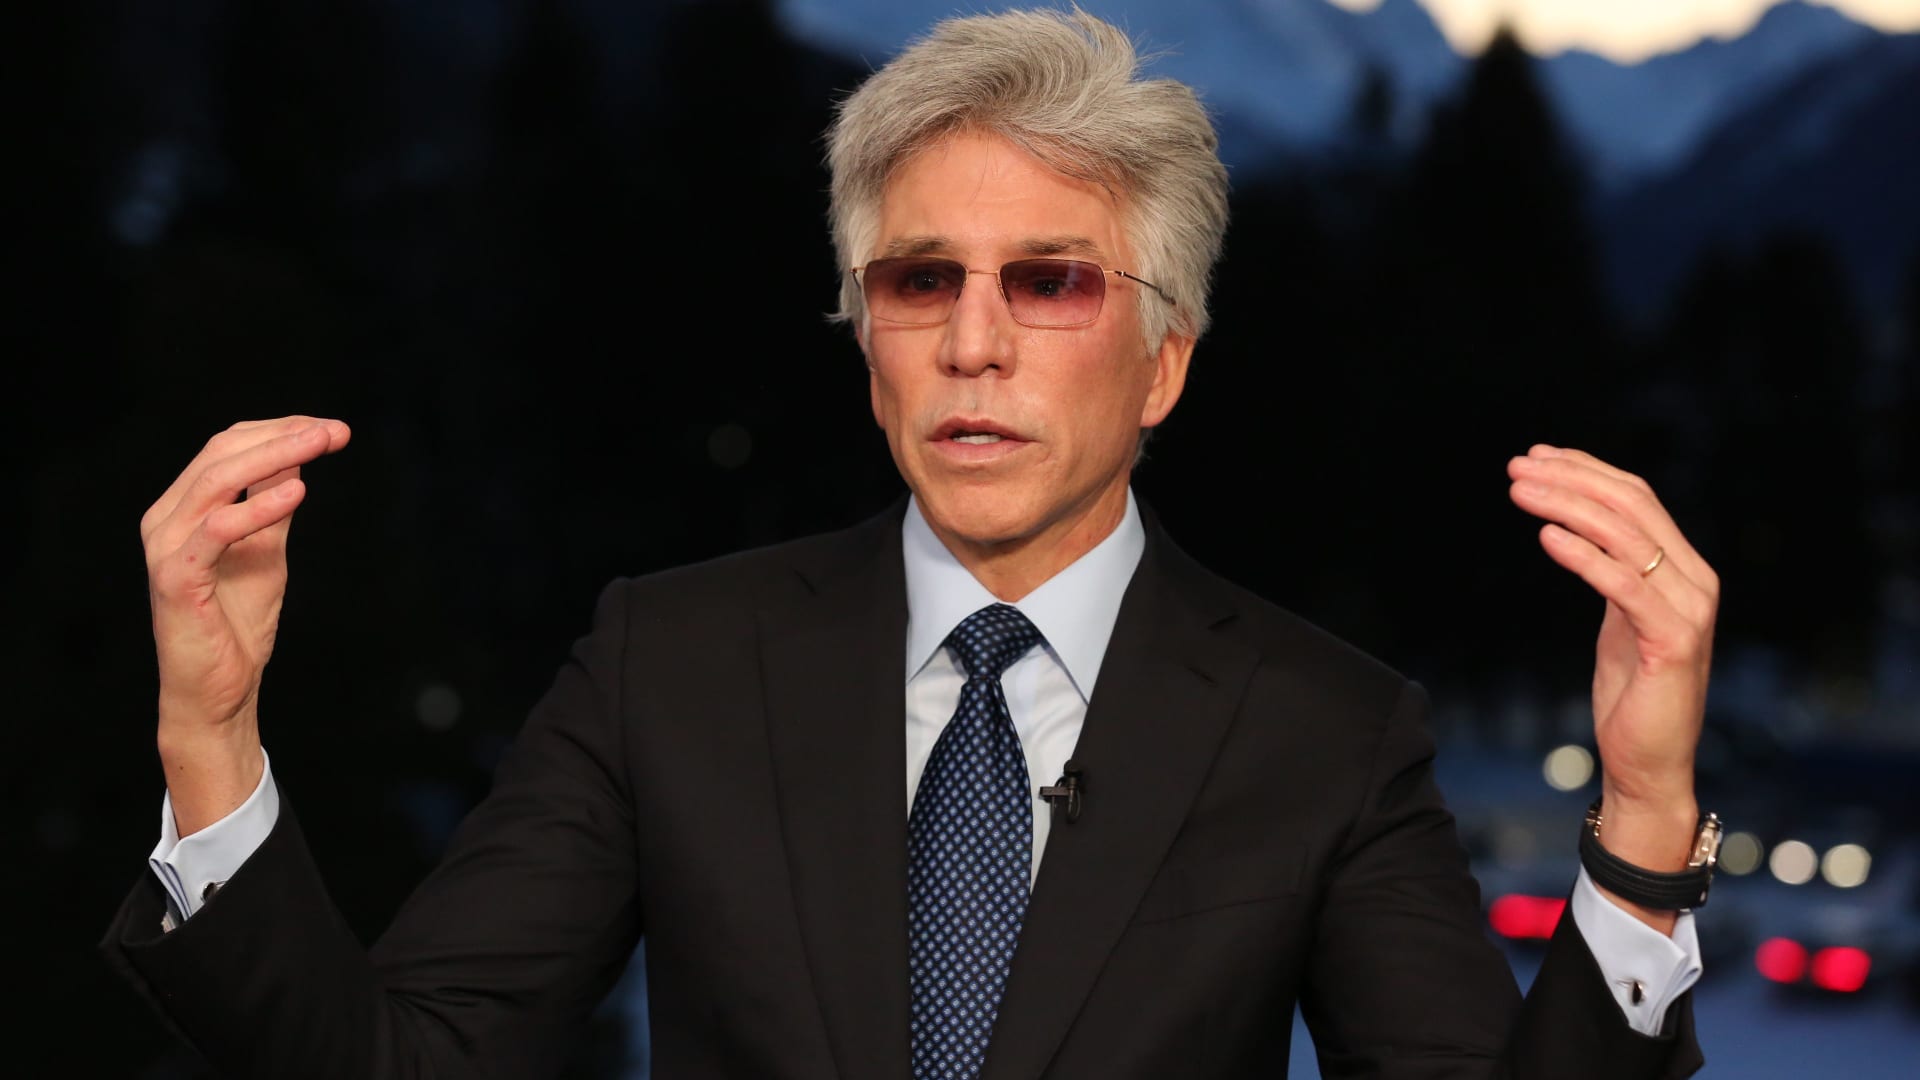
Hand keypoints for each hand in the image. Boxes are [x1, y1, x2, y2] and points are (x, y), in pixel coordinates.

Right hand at [141, 416, 350, 832]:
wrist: (218, 690)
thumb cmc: (236, 621)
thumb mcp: (266, 550)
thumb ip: (272, 505)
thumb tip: (296, 458)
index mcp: (182, 506)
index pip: (226, 447)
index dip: (278, 430)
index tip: (330, 428)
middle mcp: (166, 518)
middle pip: (221, 453)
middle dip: (282, 435)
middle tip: (334, 431)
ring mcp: (166, 546)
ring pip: (216, 480)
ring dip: (275, 457)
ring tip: (320, 445)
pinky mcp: (177, 578)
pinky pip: (217, 529)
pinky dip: (257, 507)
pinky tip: (297, 493)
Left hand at [1508, 446, 1717, 928]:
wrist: (1649, 766)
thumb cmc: (1632, 695)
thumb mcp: (1621, 621)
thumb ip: (1615, 573)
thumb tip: (1576, 528)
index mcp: (1684, 570)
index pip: (1637, 498)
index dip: (1586, 469)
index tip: (1536, 455)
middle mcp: (1695, 581)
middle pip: (1631, 506)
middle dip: (1570, 478)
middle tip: (1516, 466)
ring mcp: (1690, 610)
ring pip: (1625, 535)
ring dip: (1567, 506)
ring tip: (1519, 491)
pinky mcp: (1673, 641)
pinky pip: (1623, 585)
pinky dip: (1583, 556)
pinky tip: (1546, 537)